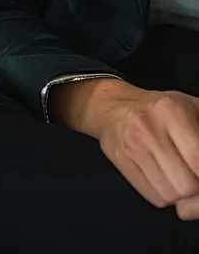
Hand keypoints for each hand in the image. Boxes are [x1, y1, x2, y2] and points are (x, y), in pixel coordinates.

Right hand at [98, 88, 198, 219]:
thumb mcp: (191, 107)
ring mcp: (132, 146)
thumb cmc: (162, 110)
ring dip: (179, 192)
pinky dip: (163, 194)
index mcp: (171, 109)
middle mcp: (149, 128)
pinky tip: (161, 176)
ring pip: (170, 196)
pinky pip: (155, 198)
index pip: (197, 159)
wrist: (114, 107)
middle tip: (192, 171)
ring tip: (177, 172)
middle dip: (194, 185)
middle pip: (186, 185)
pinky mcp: (122, 162)